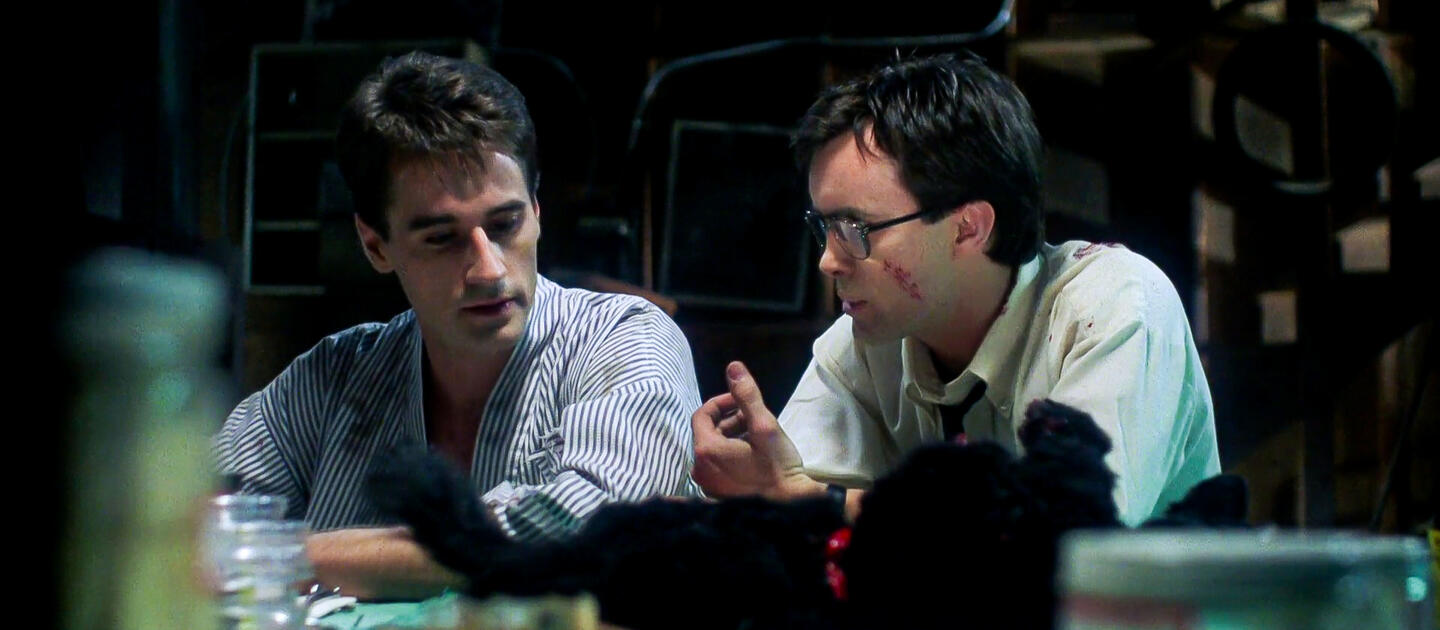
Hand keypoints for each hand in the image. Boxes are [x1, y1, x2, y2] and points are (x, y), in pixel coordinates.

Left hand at [691, 361, 819, 500]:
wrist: (790, 507)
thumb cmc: (778, 468)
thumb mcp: (764, 426)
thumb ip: (747, 396)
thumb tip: (733, 367)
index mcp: (706, 451)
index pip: (701, 415)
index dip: (721, 402)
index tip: (742, 401)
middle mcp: (700, 469)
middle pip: (706, 432)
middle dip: (728, 419)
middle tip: (753, 417)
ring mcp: (707, 485)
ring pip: (712, 449)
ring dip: (731, 436)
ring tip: (756, 434)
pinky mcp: (716, 496)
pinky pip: (717, 467)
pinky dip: (730, 455)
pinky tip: (753, 455)